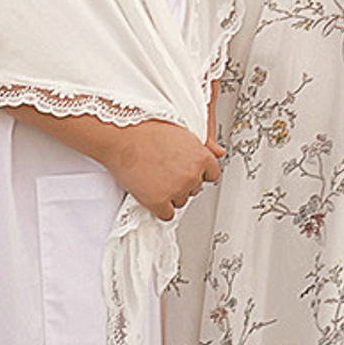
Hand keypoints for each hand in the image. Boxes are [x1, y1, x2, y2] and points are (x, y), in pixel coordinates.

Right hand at [94, 118, 222, 221]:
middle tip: (166, 169)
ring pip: (181, 201)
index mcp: (201, 157)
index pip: (212, 174)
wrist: (123, 137)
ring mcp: (176, 190)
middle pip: (195, 188)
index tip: (187, 169)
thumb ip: (204, 146)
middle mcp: (192, 175)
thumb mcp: (183, 132)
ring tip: (156, 176)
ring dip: (171, 194)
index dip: (198, 171)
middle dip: (183, 181)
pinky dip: (160, 207)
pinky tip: (152, 192)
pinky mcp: (158, 202)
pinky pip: (167, 214)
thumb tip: (220, 152)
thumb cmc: (148, 130)